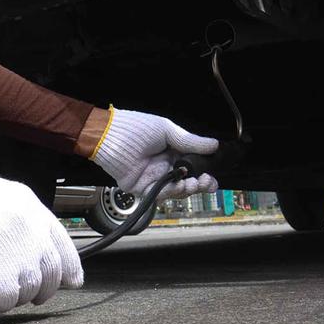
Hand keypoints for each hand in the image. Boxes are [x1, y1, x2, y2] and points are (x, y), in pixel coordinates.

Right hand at [0, 162, 82, 312]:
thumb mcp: (2, 195)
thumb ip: (23, 220)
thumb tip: (35, 244)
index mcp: (32, 209)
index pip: (64, 245)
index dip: (70, 268)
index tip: (71, 281)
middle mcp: (30, 231)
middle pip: (51, 272)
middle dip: (44, 289)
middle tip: (33, 296)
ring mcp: (15, 253)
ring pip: (31, 289)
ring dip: (18, 297)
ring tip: (2, 293)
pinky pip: (8, 300)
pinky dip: (1, 305)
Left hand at [90, 108, 219, 199]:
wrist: (109, 136)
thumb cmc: (134, 128)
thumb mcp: (166, 130)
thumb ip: (189, 141)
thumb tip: (213, 145)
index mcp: (171, 151)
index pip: (193, 165)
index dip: (203, 172)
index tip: (211, 174)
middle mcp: (164, 166)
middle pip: (187, 181)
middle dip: (199, 184)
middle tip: (205, 182)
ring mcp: (154, 178)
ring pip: (175, 191)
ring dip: (186, 189)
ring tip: (191, 183)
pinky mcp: (142, 188)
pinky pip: (159, 195)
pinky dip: (169, 192)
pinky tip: (177, 186)